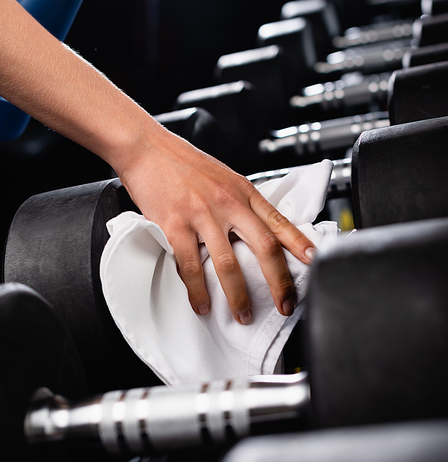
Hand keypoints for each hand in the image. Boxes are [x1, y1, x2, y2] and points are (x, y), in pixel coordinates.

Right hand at [118, 125, 316, 324]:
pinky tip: (202, 304)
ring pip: (228, 264)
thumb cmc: (182, 162)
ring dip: (238, 296)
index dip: (300, 243)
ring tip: (243, 315)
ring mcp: (202, 214)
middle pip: (264, 247)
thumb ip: (239, 202)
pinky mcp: (175, 225)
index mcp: (243, 190)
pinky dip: (198, 291)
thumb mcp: (223, 176)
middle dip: (278, 282)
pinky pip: (191, 265)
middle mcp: (228, 202)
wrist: (146, 147)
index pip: (279, 221)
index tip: (315, 261)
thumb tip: (252, 231)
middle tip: (286, 305)